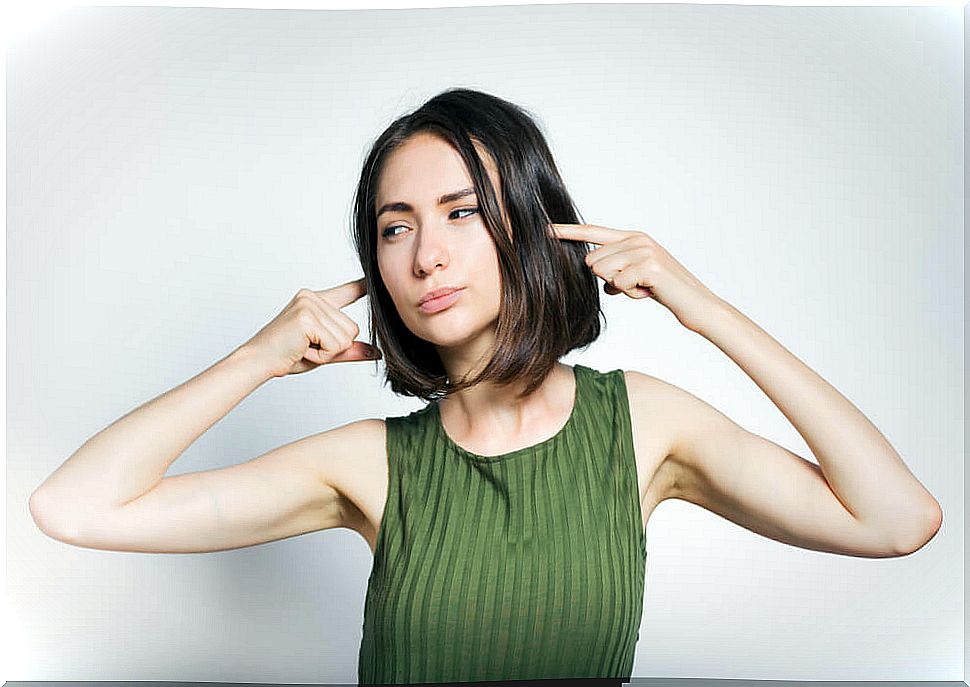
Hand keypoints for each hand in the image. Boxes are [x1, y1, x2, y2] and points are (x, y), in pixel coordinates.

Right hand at [237, 278, 380, 377]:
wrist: (258, 361)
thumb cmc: (287, 355)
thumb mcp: (324, 352)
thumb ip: (348, 349)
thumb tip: (376, 352)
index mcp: (316, 301)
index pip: (347, 291)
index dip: (363, 286)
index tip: (376, 276)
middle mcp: (313, 297)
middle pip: (352, 328)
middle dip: (334, 347)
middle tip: (308, 347)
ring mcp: (309, 304)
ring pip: (345, 338)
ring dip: (327, 353)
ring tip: (304, 347)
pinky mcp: (306, 317)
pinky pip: (334, 345)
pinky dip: (321, 356)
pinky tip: (302, 349)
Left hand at [548, 223, 722, 331]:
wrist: (697, 305)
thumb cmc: (665, 291)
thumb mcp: (635, 277)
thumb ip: (614, 269)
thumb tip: (594, 269)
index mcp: (633, 237)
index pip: (593, 232)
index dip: (568, 232)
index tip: (545, 228)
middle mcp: (638, 238)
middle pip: (592, 261)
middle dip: (609, 280)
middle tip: (636, 285)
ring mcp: (644, 250)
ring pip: (603, 272)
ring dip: (621, 288)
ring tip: (643, 288)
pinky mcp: (649, 266)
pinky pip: (618, 285)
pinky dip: (631, 295)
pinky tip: (650, 293)